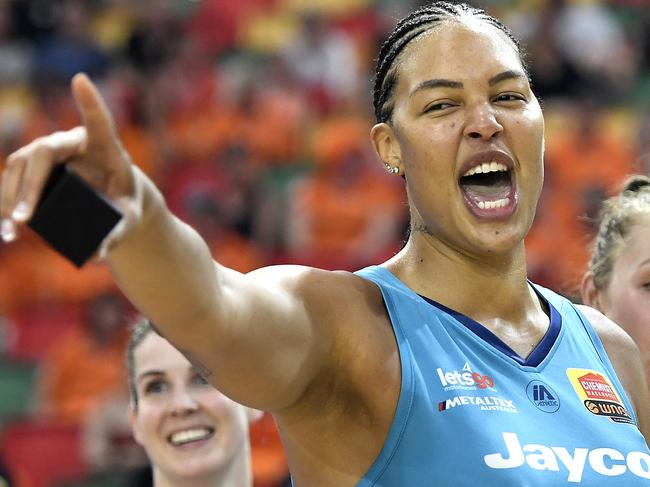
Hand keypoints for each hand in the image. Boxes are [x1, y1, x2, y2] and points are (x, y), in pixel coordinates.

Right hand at [1, 73, 133, 241]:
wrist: (114, 198)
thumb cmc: (126, 202)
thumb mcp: (129, 218)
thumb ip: (119, 233)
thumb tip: (98, 254)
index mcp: (106, 146)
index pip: (99, 121)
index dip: (90, 101)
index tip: (80, 80)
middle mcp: (73, 141)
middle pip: (42, 152)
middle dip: (30, 185)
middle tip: (25, 217)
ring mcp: (51, 151)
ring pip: (21, 163)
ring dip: (11, 195)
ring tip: (14, 227)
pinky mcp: (36, 166)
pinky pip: (14, 177)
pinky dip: (6, 200)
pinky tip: (5, 226)